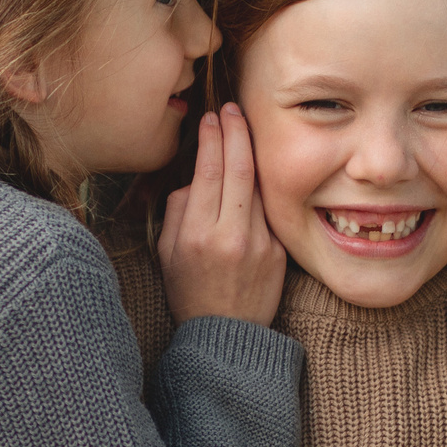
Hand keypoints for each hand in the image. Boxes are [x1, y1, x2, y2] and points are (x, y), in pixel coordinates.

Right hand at [160, 105, 285, 326]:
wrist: (227, 337)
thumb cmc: (190, 292)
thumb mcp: (167, 254)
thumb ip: (178, 211)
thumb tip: (197, 177)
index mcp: (197, 235)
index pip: (209, 172)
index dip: (211, 139)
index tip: (210, 118)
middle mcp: (231, 236)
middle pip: (239, 168)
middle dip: (235, 131)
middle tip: (231, 109)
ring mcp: (260, 243)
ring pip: (258, 185)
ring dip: (251, 152)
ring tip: (242, 128)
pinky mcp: (279, 250)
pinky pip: (268, 208)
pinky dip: (260, 186)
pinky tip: (253, 169)